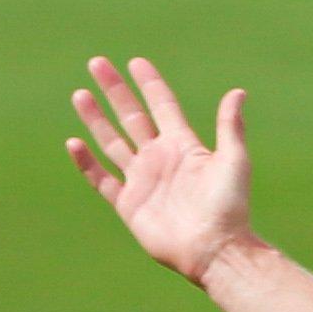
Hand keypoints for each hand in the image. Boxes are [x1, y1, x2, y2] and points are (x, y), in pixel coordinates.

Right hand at [68, 55, 250, 284]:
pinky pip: (103, 180)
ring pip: (112, 142)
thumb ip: (230, 125)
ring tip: (80, 94)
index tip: (136, 62)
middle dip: (115, 91)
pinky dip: (87, 163)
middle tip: (97, 64)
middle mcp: (159, 159)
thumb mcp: (234, 160)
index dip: (149, 84)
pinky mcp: (129, 205)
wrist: (214, 249)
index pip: (162, 106)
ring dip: (96, 119)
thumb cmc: (229, 206)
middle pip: (131, 117)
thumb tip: (238, 92)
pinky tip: (74, 143)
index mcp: (183, 145)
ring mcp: (142, 181)